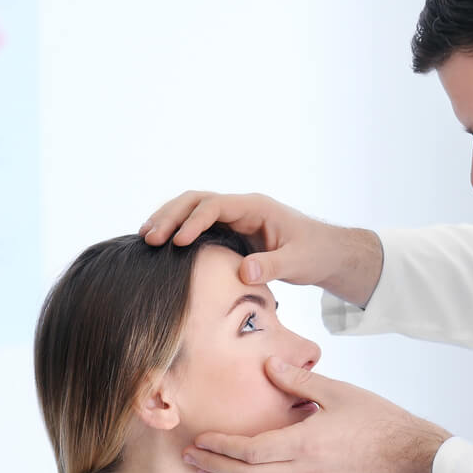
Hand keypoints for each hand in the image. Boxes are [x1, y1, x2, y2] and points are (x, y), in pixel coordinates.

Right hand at [140, 191, 383, 305]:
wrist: (327, 253)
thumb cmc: (317, 254)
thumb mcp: (299, 262)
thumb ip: (273, 265)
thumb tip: (245, 271)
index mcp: (256, 207)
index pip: (216, 206)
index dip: (194, 222)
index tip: (177, 242)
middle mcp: (242, 207)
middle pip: (197, 200)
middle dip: (171, 216)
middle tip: (149, 238)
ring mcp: (235, 217)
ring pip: (193, 209)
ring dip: (169, 220)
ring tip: (145, 238)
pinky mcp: (231, 230)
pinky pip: (199, 225)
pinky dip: (179, 230)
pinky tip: (161, 246)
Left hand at [183, 357, 451, 472]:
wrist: (408, 455)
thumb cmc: (378, 420)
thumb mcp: (338, 392)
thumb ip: (299, 380)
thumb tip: (268, 364)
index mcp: (304, 445)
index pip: (250, 451)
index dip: (220, 447)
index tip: (199, 440)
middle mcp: (302, 470)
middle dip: (213, 468)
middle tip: (188, 458)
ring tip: (205, 471)